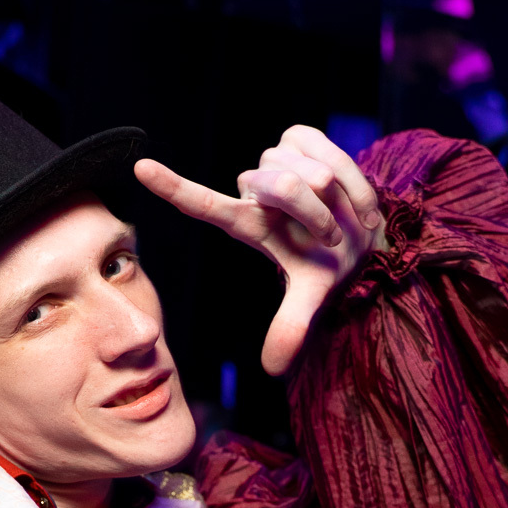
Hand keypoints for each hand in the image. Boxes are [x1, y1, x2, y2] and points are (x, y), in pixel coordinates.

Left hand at [135, 125, 383, 374]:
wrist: (367, 229)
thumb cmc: (329, 261)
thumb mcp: (312, 294)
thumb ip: (290, 327)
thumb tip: (272, 370)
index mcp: (248, 225)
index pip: (205, 206)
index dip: (174, 188)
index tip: (140, 169)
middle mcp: (254, 191)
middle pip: (282, 186)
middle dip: (317, 212)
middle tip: (332, 235)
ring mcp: (273, 161)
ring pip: (307, 170)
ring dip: (335, 195)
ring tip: (339, 210)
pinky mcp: (296, 137)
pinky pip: (323, 147)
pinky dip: (348, 172)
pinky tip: (347, 189)